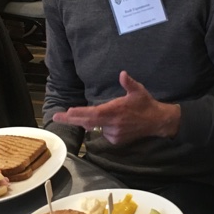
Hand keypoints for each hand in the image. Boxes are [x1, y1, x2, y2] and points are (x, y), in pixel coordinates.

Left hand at [52, 71, 179, 144]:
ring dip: (87, 121)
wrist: (157, 121)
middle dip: (71, 119)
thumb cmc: (146, 103)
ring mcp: (114, 133)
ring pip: (95, 127)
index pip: (94, 113)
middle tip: (56, 117)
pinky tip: (107, 122)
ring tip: (78, 115)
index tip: (68, 112)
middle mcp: (113, 123)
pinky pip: (103, 133)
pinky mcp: (117, 140)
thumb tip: (122, 73)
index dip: (80, 113)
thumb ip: (129, 83)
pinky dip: (101, 127)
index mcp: (116, 110)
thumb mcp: (138, 90)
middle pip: (88, 122)